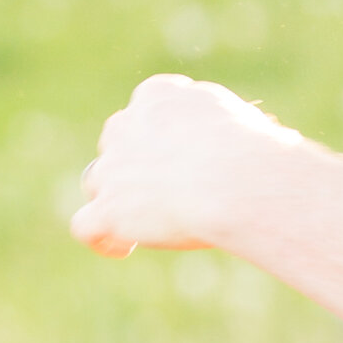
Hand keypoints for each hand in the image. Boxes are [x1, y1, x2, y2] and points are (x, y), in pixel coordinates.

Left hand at [71, 75, 296, 255]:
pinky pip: (85, 226)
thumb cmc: (257, 152)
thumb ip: (229, 129)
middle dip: (133, 164)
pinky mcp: (109, 210)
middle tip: (162, 190)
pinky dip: (101, 238)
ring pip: (97, 182)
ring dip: (116, 200)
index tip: (178, 152)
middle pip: (116, 142)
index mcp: (159, 95)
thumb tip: (249, 139)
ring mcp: (113, 168)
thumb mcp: (245, 123)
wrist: (238, 180)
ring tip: (140, 224)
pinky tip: (122, 247)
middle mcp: (127, 124)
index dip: (158, 133)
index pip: (146, 108)